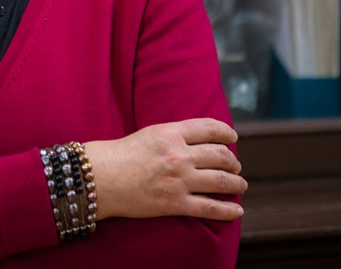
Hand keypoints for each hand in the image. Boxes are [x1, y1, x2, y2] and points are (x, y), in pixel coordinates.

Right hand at [84, 118, 245, 221]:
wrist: (100, 177)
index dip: (226, 133)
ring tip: (240, 185)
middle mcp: (179, 155)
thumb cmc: (118, 154)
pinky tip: (237, 210)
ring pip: (222, 181)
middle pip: (220, 155)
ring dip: (237, 183)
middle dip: (233, 161)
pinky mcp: (175, 203)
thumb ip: (173, 135)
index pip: (210, 129)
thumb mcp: (149, 134)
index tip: (232, 138)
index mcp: (171, 133)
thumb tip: (196, 141)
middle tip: (235, 166)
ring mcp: (179, 180)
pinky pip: (211, 208)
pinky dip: (228, 210)